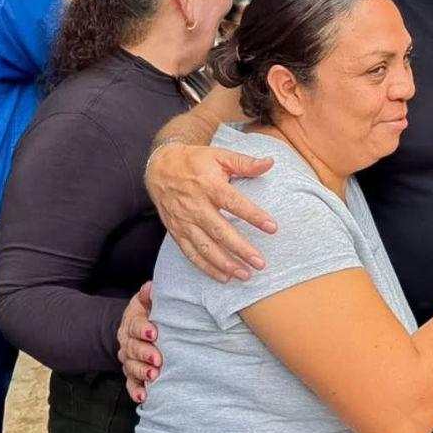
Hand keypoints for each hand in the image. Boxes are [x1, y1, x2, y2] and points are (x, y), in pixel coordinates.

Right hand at [117, 282, 162, 403]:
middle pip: (132, 348)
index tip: (154, 332)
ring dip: (141, 372)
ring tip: (153, 376)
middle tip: (157, 359)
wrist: (146, 325)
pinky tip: (144, 397)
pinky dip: (136, 391)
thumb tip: (151, 287)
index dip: (143, 329)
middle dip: (144, 354)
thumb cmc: (153, 310)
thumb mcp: (150, 300)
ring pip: (130, 366)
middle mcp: (128, 340)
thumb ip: (150, 294)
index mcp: (133, 320)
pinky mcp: (133, 372)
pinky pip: (131, 383)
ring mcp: (129, 358)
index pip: (135, 324)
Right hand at [146, 142, 276, 282]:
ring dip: (224, 264)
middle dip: (240, 249)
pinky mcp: (176, 232)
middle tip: (260, 262)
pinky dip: (206, 267)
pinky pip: (191, 253)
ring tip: (245, 275)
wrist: (159, 167)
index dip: (253, 215)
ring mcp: (184, 221)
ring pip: (204, 247)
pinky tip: (223, 277)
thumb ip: (245, 162)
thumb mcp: (219, 155)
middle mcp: (195, 206)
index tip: (272, 227)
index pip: (234, 203)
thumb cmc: (195, 161)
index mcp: (209, 186)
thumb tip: (270, 162)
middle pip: (219, 231)